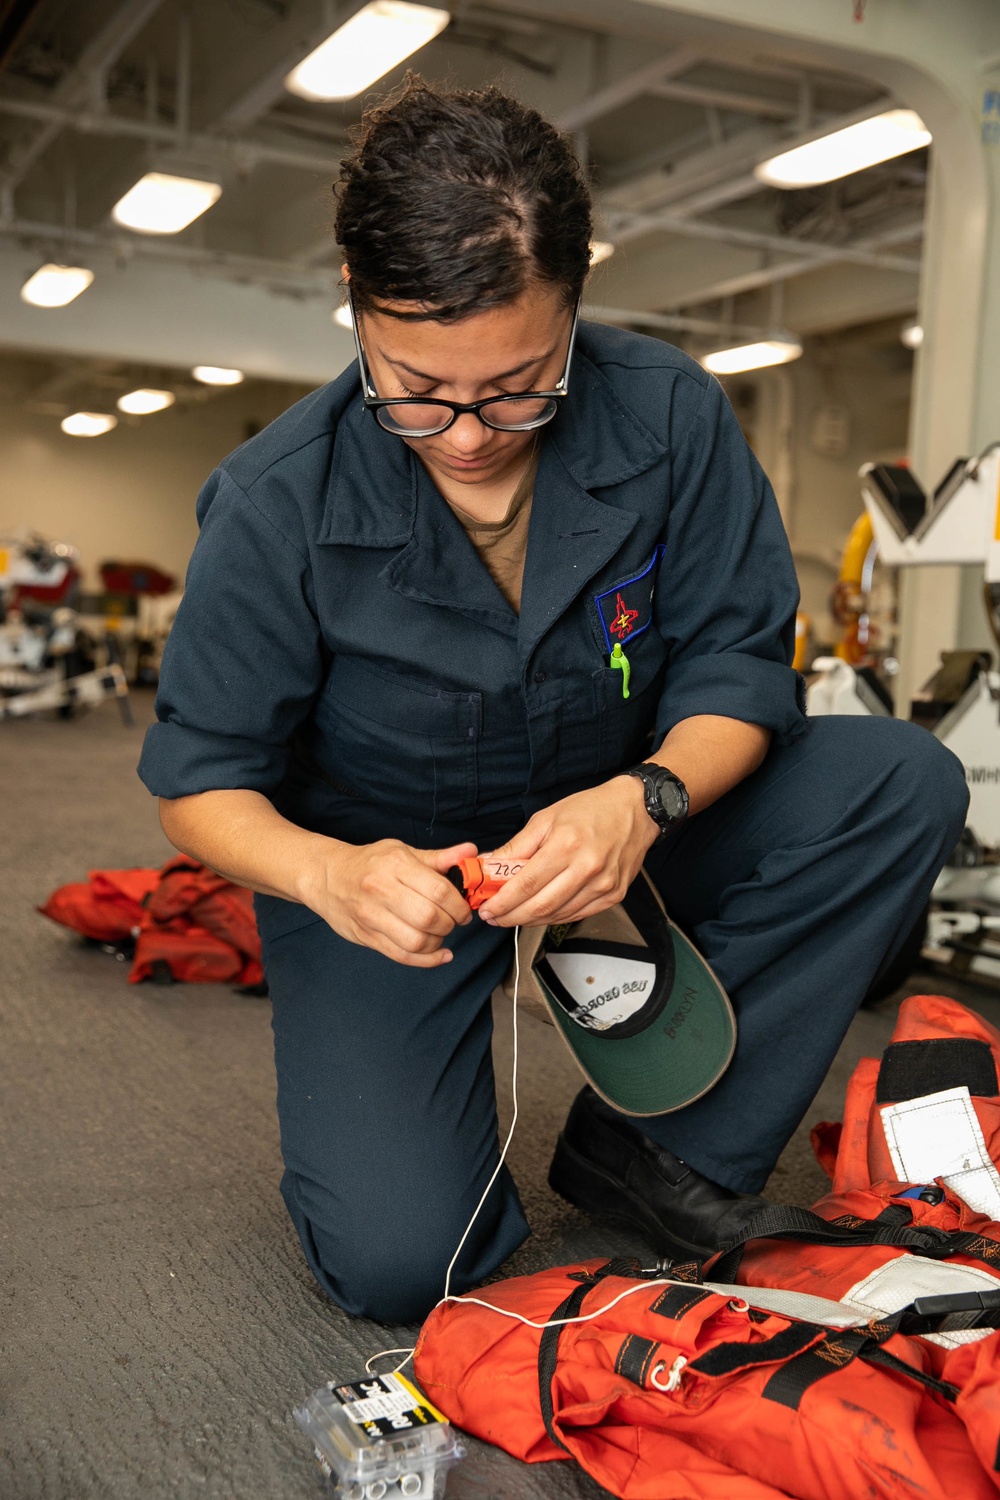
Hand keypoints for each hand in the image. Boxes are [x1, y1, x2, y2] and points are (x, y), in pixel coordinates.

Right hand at [305, 838, 477, 966]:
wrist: (326, 877)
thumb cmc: (369, 863)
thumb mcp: (402, 852)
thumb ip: (438, 858)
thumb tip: (470, 852)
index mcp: (395, 865)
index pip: (438, 889)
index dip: (458, 904)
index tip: (463, 909)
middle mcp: (381, 890)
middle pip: (429, 917)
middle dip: (450, 923)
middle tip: (454, 920)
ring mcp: (371, 916)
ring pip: (416, 941)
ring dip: (438, 942)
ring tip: (440, 933)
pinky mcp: (366, 937)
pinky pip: (401, 956)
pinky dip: (427, 960)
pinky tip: (440, 954)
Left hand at [476, 779, 656, 927]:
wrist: (635, 810)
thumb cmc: (591, 809)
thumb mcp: (546, 818)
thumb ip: (516, 847)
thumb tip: (490, 866)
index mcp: (566, 845)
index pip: (526, 884)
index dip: (502, 902)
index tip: (487, 908)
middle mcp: (587, 868)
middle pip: (540, 906)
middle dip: (511, 916)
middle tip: (495, 917)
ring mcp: (603, 885)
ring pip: (557, 915)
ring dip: (530, 920)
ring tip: (513, 915)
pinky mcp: (613, 895)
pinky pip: (576, 915)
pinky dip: (554, 917)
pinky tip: (540, 912)